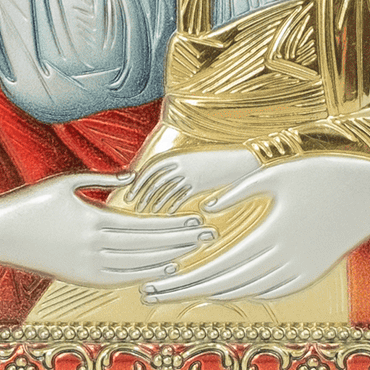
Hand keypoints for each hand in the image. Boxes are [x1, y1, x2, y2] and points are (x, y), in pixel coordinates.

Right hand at [0, 173, 216, 286]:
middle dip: (180, 242)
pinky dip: (142, 275)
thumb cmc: (33, 201)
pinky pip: (118, 279)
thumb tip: (134, 179)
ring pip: (137, 266)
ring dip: (166, 259)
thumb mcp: (67, 182)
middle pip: (148, 247)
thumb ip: (103, 180)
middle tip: (207, 237)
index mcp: (94, 220)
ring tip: (190, 253)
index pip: (145, 226)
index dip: (174, 226)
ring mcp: (87, 266)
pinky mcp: (80, 278)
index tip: (197, 222)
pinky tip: (161, 270)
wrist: (0, 233)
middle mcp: (94, 247)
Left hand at [129, 148, 260, 215]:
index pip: (150, 168)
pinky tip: (166, 215)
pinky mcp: (199, 184)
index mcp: (176, 154)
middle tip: (132, 207)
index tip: (129, 193)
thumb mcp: (193, 160)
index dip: (138, 182)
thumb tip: (158, 182)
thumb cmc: (214, 161)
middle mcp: (181, 163)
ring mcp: (190, 174)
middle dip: (141, 194)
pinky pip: (181, 197)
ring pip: (166, 191)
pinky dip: (171, 206)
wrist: (240, 160)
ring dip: (154, 203)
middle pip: (155, 180)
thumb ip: (176, 168)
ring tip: (146, 213)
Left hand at [139, 155, 369, 304]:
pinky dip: (244, 291)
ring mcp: (299, 273)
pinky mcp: (310, 275)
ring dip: (214, 292)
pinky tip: (226, 288)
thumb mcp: (276, 175)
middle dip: (187, 291)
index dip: (184, 281)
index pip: (217, 269)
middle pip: (226, 286)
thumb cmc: (322, 175)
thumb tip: (208, 210)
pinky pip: (270, 291)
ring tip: (183, 289)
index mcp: (271, 236)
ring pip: (247, 292)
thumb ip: (240, 193)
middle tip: (152, 294)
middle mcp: (284, 262)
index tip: (155, 285)